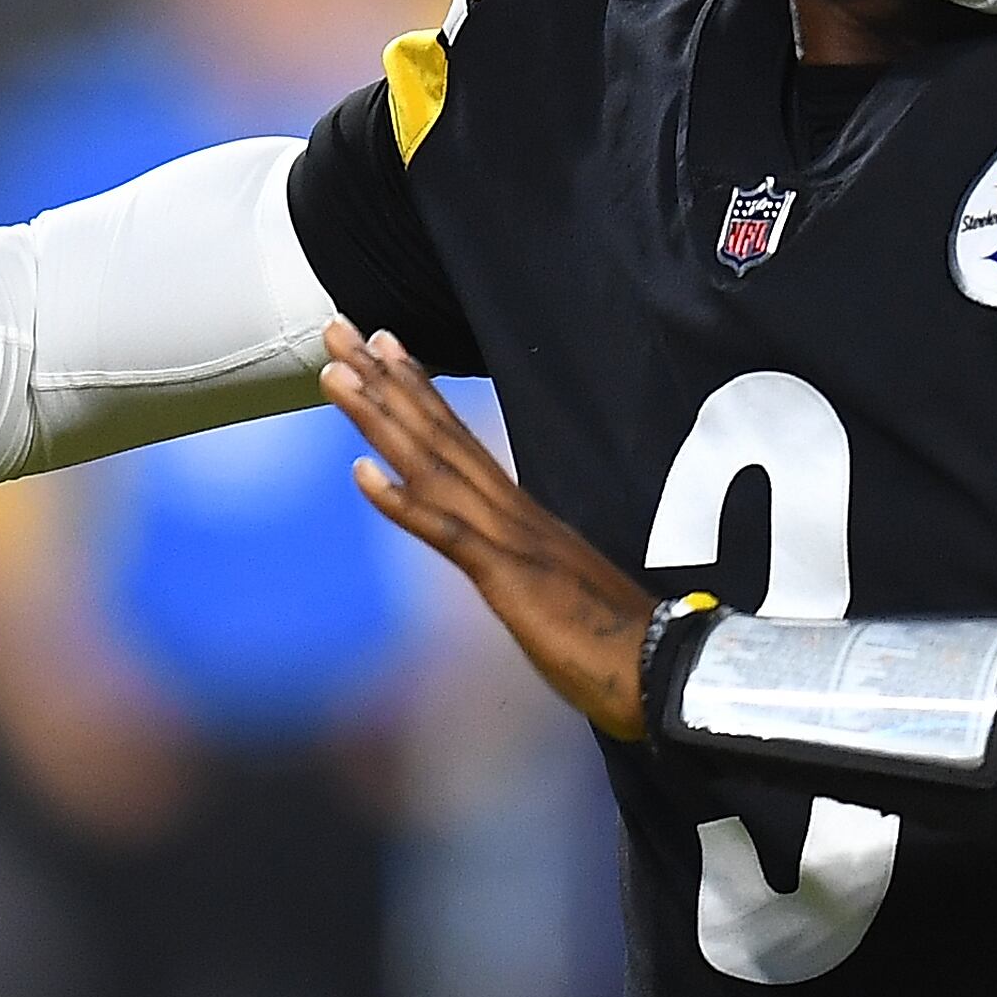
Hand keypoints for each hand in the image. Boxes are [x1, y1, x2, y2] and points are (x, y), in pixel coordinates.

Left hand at [320, 319, 658, 740]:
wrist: (659, 667)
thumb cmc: (612, 638)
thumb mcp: (551, 586)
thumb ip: (523, 558)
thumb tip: (501, 550)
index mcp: (518, 512)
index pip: (458, 438)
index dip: (418, 389)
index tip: (383, 346)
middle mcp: (510, 510)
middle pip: (436, 433)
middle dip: (384, 380)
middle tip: (338, 329)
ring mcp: (509, 538)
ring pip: (434, 466)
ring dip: (381, 419)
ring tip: (337, 375)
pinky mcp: (508, 575)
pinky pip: (448, 535)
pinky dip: (404, 502)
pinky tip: (362, 474)